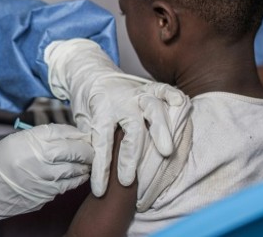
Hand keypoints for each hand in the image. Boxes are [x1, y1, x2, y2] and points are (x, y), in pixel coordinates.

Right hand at [0, 124, 92, 233]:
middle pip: (76, 151)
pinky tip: (79, 173)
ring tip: (87, 160)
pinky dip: (78, 178)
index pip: (64, 133)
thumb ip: (42, 136)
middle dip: (88, 149)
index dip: (77, 133)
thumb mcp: (17, 140)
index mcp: (32, 142)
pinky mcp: (48, 195)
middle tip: (92, 146)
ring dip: (86, 164)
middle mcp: (41, 160)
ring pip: (77, 170)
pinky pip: (69, 185)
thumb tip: (68, 135)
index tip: (83, 134)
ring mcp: (46, 180)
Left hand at [45, 39, 185, 195]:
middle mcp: (121, 102)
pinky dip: (173, 95)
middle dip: (131, 156)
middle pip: (130, 129)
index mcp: (100, 110)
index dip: (101, 168)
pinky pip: (163, 89)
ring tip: (166, 151)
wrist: (90, 72)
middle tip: (128, 181)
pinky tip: (181, 104)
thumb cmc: (88, 103)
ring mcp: (137, 93)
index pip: (102, 142)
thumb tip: (92, 165)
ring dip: (160, 130)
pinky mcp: (148, 87)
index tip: (100, 190)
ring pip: (152, 109)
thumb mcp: (82, 121)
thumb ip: (90, 139)